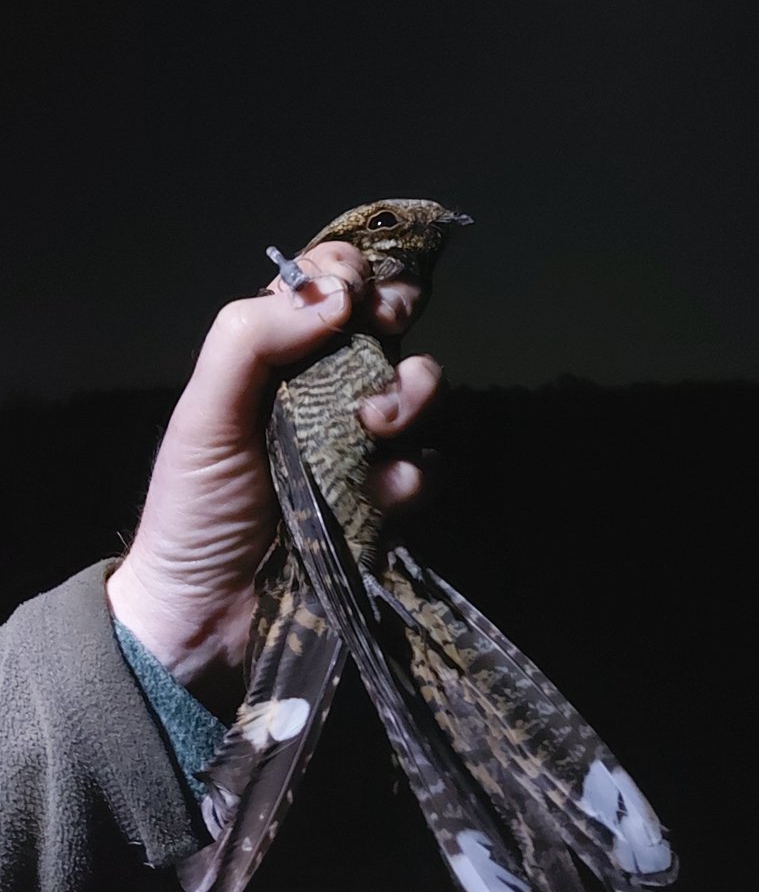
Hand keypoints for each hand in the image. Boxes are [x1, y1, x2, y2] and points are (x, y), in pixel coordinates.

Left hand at [106, 241, 441, 714]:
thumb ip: (252, 338)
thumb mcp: (205, 413)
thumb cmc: (196, 507)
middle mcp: (324, 387)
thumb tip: (338, 294)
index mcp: (276, 356)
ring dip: (413, 393)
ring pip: (419, 387)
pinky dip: (415, 474)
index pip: (325, 286)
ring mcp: (361, 443)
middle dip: (398, 309)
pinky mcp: (388, 498)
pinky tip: (385, 493)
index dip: (348, 274)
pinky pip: (428, 466)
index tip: (353, 291)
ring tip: (378, 426)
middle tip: (388, 323)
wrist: (207, 617)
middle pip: (387, 320)